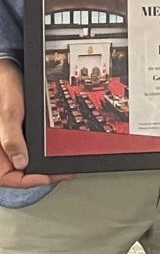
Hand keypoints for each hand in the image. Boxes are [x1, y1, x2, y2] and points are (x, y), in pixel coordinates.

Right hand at [0, 61, 71, 188]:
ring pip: (20, 166)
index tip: (46, 177)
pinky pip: (23, 152)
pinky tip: (50, 155)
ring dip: (38, 168)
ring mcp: (5, 144)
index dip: (26, 181)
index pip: (6, 177)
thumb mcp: (9, 113)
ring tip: (59, 168)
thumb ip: (11, 139)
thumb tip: (21, 162)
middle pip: (15, 174)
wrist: (6, 72)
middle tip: (60, 173)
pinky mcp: (13, 137)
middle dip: (37, 176)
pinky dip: (37, 156)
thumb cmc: (4, 88)